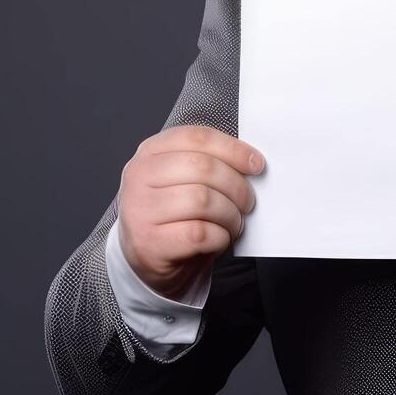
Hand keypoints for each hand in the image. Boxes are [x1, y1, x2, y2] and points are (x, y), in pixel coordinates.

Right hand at [116, 124, 264, 299]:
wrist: (148, 257)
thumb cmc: (173, 214)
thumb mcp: (182, 179)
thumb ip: (208, 164)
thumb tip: (250, 162)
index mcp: (150, 152)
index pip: (196, 137)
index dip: (232, 149)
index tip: (256, 164)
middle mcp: (139, 176)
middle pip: (202, 167)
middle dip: (236, 185)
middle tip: (248, 201)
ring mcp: (141, 210)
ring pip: (202, 200)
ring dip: (230, 214)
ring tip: (234, 222)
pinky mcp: (150, 242)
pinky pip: (200, 233)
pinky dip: (220, 236)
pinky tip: (219, 237)